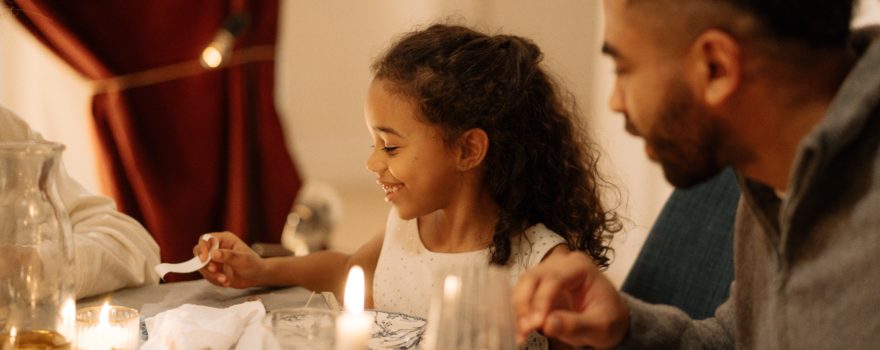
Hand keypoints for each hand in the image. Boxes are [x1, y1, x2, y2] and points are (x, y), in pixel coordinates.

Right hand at [193, 231, 264, 287]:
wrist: (256, 277)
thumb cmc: (253, 264)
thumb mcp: (243, 259)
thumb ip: (229, 256)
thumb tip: (213, 253)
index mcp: (224, 239)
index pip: (205, 239)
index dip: (202, 248)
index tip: (205, 259)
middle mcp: (217, 247)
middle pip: (199, 251)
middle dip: (205, 264)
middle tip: (215, 271)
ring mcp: (214, 259)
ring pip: (201, 265)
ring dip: (211, 275)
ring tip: (225, 280)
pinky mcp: (213, 269)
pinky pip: (206, 275)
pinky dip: (214, 280)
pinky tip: (226, 282)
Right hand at [512, 251, 628, 347]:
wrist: (608, 318)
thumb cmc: (608, 318)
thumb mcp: (601, 327)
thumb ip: (577, 325)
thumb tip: (548, 324)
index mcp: (580, 266)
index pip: (555, 278)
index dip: (542, 300)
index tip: (538, 323)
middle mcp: (561, 264)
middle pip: (533, 277)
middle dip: (525, 305)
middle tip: (525, 330)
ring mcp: (547, 271)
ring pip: (523, 284)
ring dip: (519, 309)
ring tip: (522, 333)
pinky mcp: (538, 285)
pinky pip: (522, 294)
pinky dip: (519, 312)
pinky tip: (521, 329)